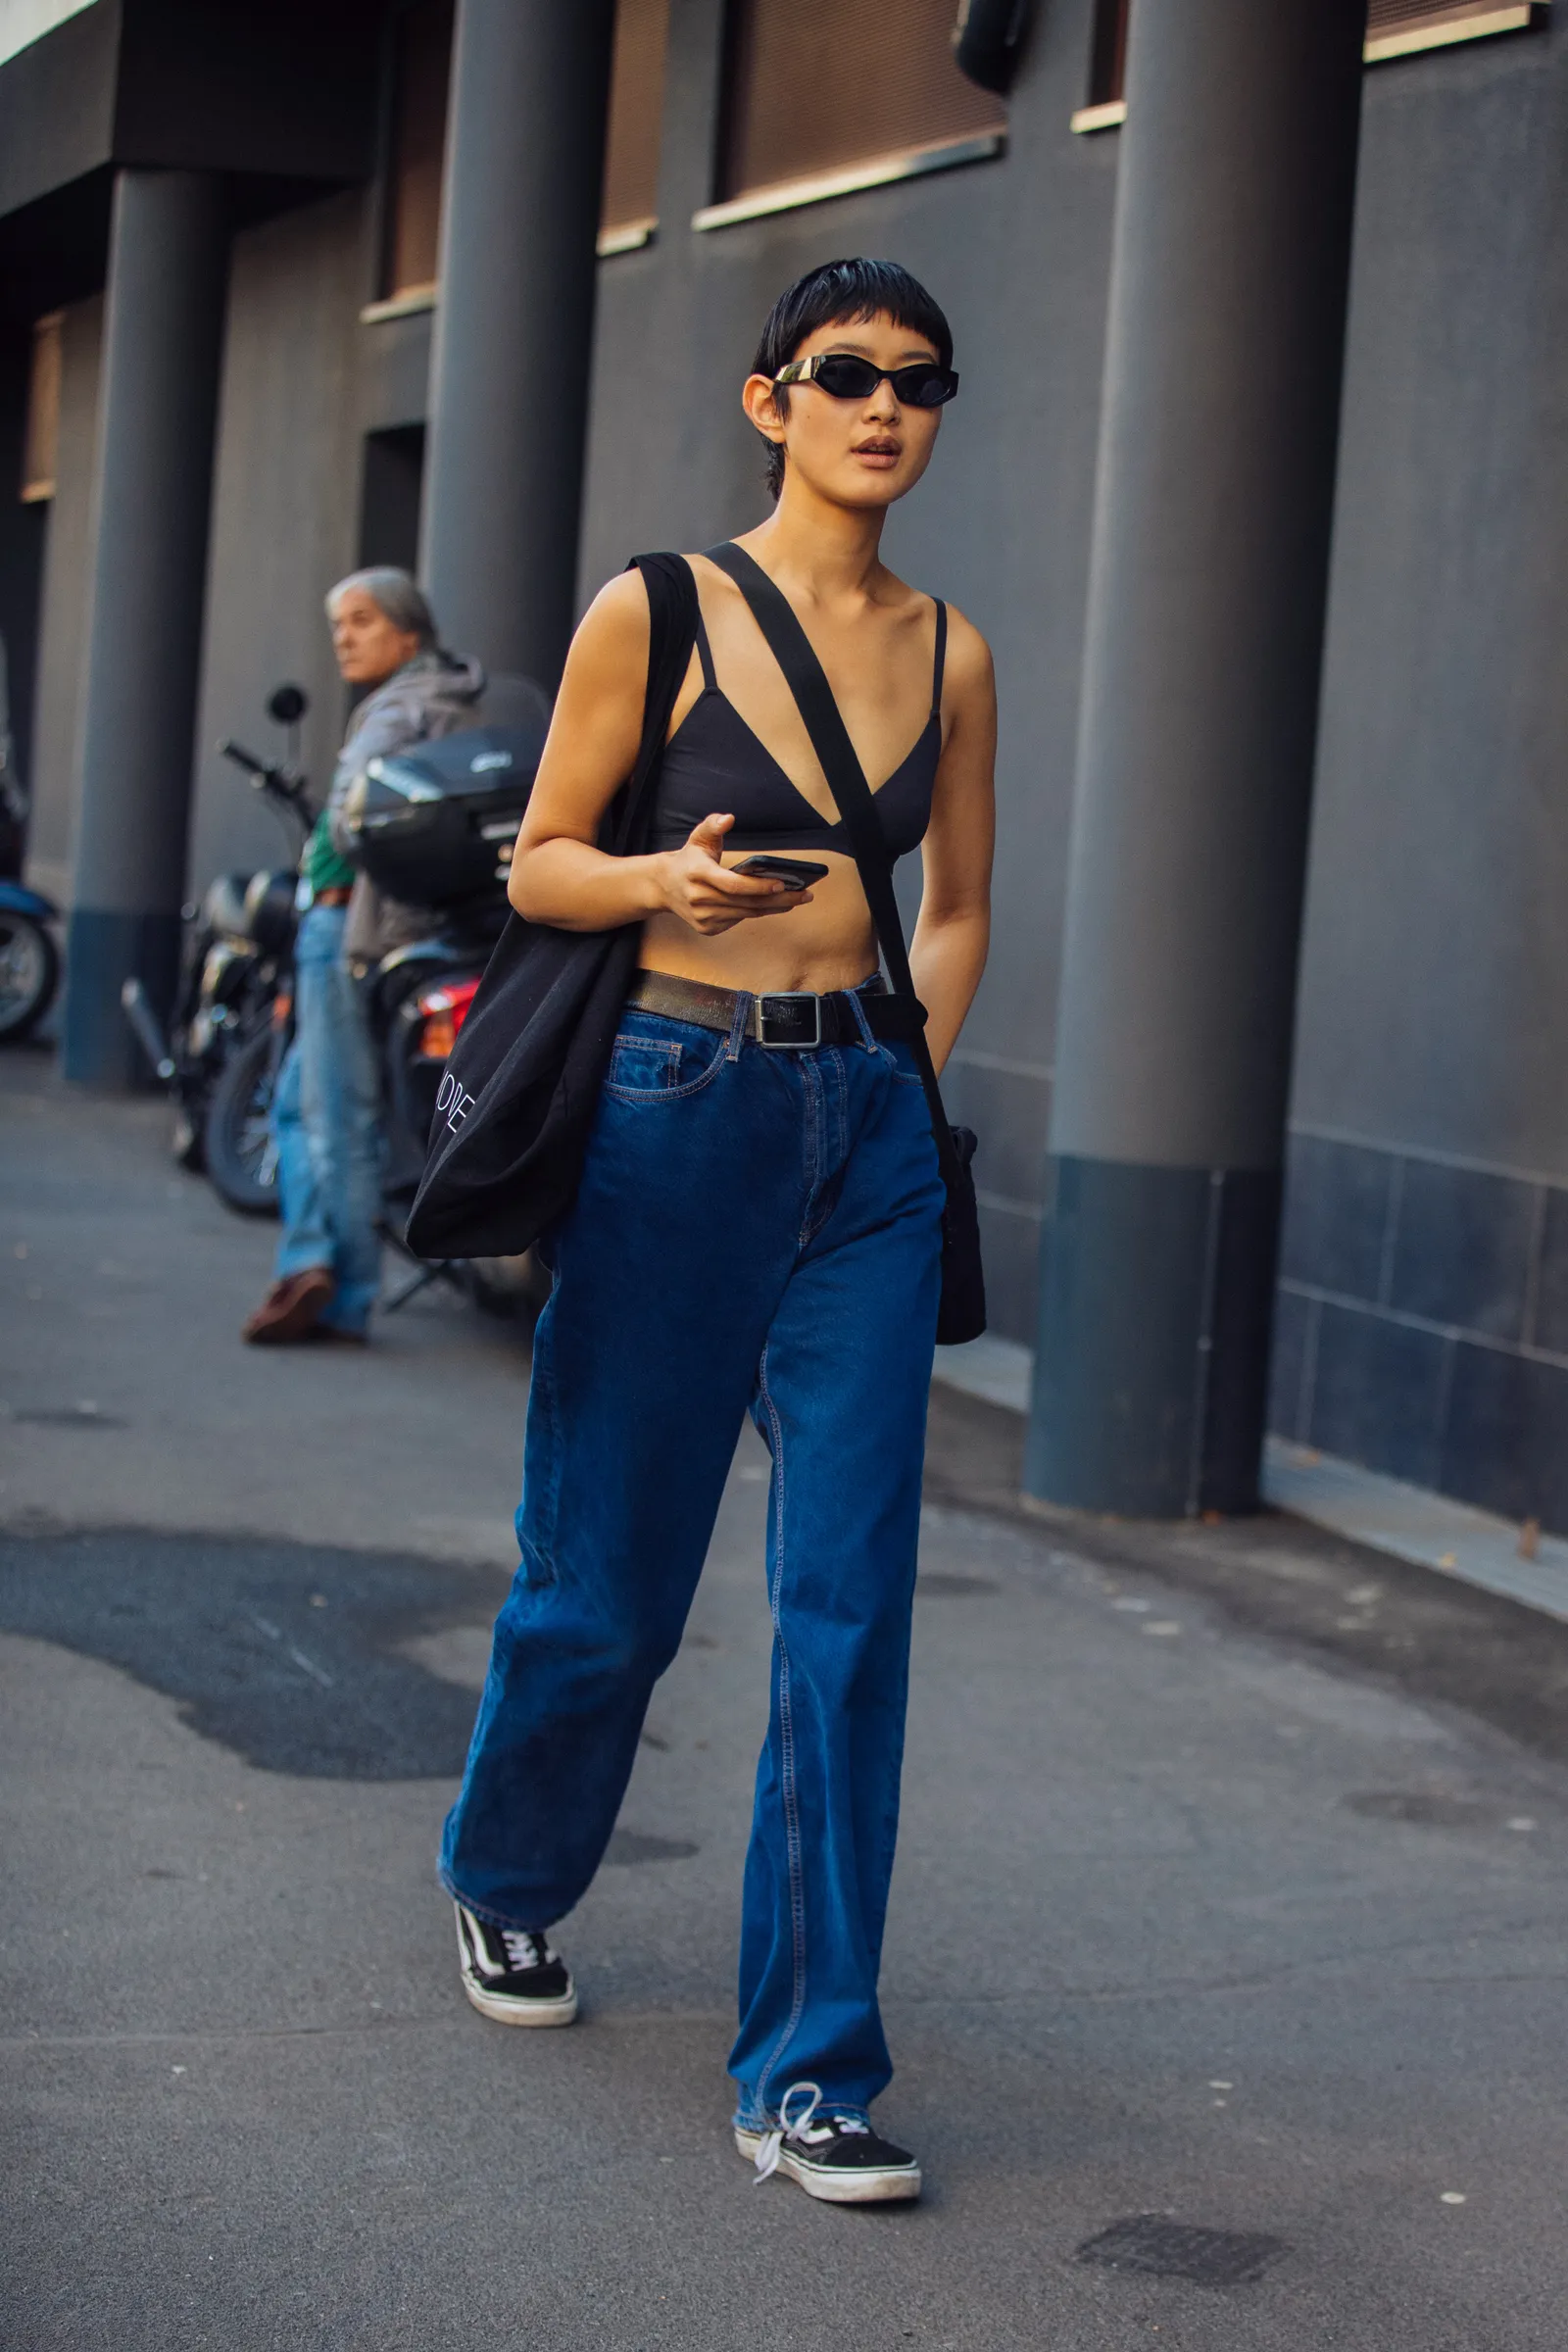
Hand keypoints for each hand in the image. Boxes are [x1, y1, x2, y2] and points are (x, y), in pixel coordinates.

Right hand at [655, 814, 814, 935]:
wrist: (663, 887)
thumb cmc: (688, 860)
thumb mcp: (698, 838)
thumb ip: (712, 824)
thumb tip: (729, 818)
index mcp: (697, 874)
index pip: (733, 885)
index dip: (759, 887)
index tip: (783, 883)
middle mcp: (698, 899)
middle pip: (746, 903)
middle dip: (779, 899)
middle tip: (805, 895)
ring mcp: (702, 917)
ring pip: (746, 914)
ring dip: (774, 908)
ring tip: (797, 899)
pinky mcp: (706, 928)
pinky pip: (738, 920)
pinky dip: (757, 912)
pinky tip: (775, 905)